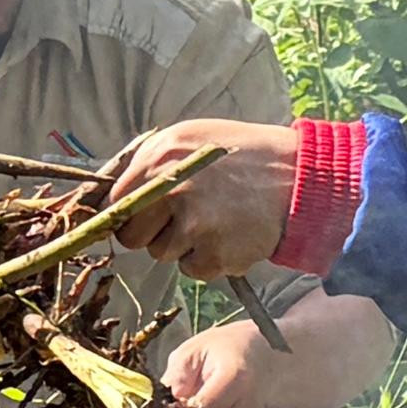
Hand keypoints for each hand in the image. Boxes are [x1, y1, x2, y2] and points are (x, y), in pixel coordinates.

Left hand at [100, 119, 298, 280]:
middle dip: (150, 233)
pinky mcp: (215, 255)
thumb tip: (108, 193)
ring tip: (214, 219)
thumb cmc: (240, 154)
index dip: (124, 213)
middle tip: (181, 219)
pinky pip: (192, 270)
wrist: (298, 176)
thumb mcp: (188, 138)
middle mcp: (171, 192)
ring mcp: (193, 226)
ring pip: (163, 254)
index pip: (114, 203)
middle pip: (132, 237)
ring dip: (182, 245)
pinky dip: (207, 260)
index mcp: (158, 159)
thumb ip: (147, 162)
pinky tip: (229, 235)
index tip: (137, 216)